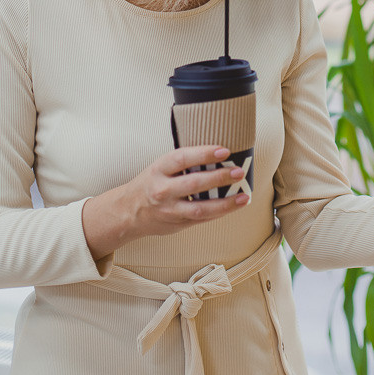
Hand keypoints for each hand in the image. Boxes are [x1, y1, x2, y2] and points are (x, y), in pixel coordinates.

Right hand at [82, 145, 247, 260]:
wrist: (129, 211)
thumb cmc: (151, 183)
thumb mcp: (161, 167)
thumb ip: (184, 163)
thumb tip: (218, 154)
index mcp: (159, 169)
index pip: (183, 158)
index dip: (204, 154)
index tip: (224, 151)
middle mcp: (163, 190)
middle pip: (194, 184)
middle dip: (219, 178)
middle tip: (238, 172)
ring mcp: (170, 209)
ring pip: (200, 208)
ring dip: (225, 203)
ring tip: (243, 196)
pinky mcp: (178, 224)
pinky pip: (202, 219)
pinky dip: (220, 212)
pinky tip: (234, 206)